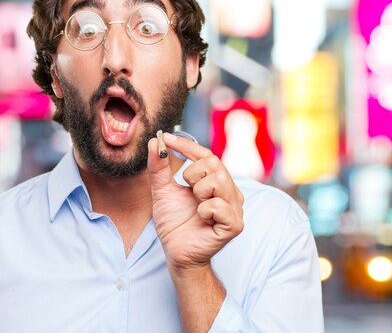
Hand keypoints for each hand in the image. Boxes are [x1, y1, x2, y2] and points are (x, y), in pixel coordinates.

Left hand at [147, 132, 243, 272]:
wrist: (177, 253)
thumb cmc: (174, 223)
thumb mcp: (162, 191)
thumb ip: (159, 168)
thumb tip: (156, 142)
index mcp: (216, 180)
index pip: (206, 154)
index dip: (186, 145)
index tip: (166, 138)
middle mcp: (230, 191)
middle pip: (214, 163)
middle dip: (192, 174)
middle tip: (186, 190)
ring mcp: (235, 207)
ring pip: (218, 181)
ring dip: (198, 193)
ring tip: (196, 207)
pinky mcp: (234, 224)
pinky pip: (219, 205)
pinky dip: (204, 211)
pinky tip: (202, 220)